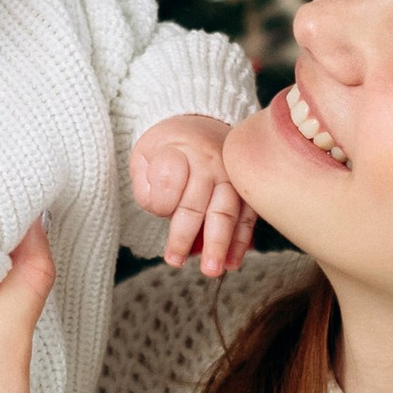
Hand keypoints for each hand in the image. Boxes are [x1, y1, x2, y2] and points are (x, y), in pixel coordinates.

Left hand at [129, 112, 256, 276]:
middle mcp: (210, 161)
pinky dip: (241, 241)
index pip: (170, 177)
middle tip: (176, 261)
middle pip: (198, 200)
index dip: (161, 199)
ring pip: (227, 211)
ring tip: (212, 269)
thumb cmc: (169, 146)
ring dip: (220, 243)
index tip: (159, 210)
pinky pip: (247, 216)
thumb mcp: (145, 154)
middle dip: (187, 234)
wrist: (203, 123)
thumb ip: (146, 184)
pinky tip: (232, 262)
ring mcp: (232, 175)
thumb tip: (164, 212)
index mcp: (180, 147)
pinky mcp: (247, 188)